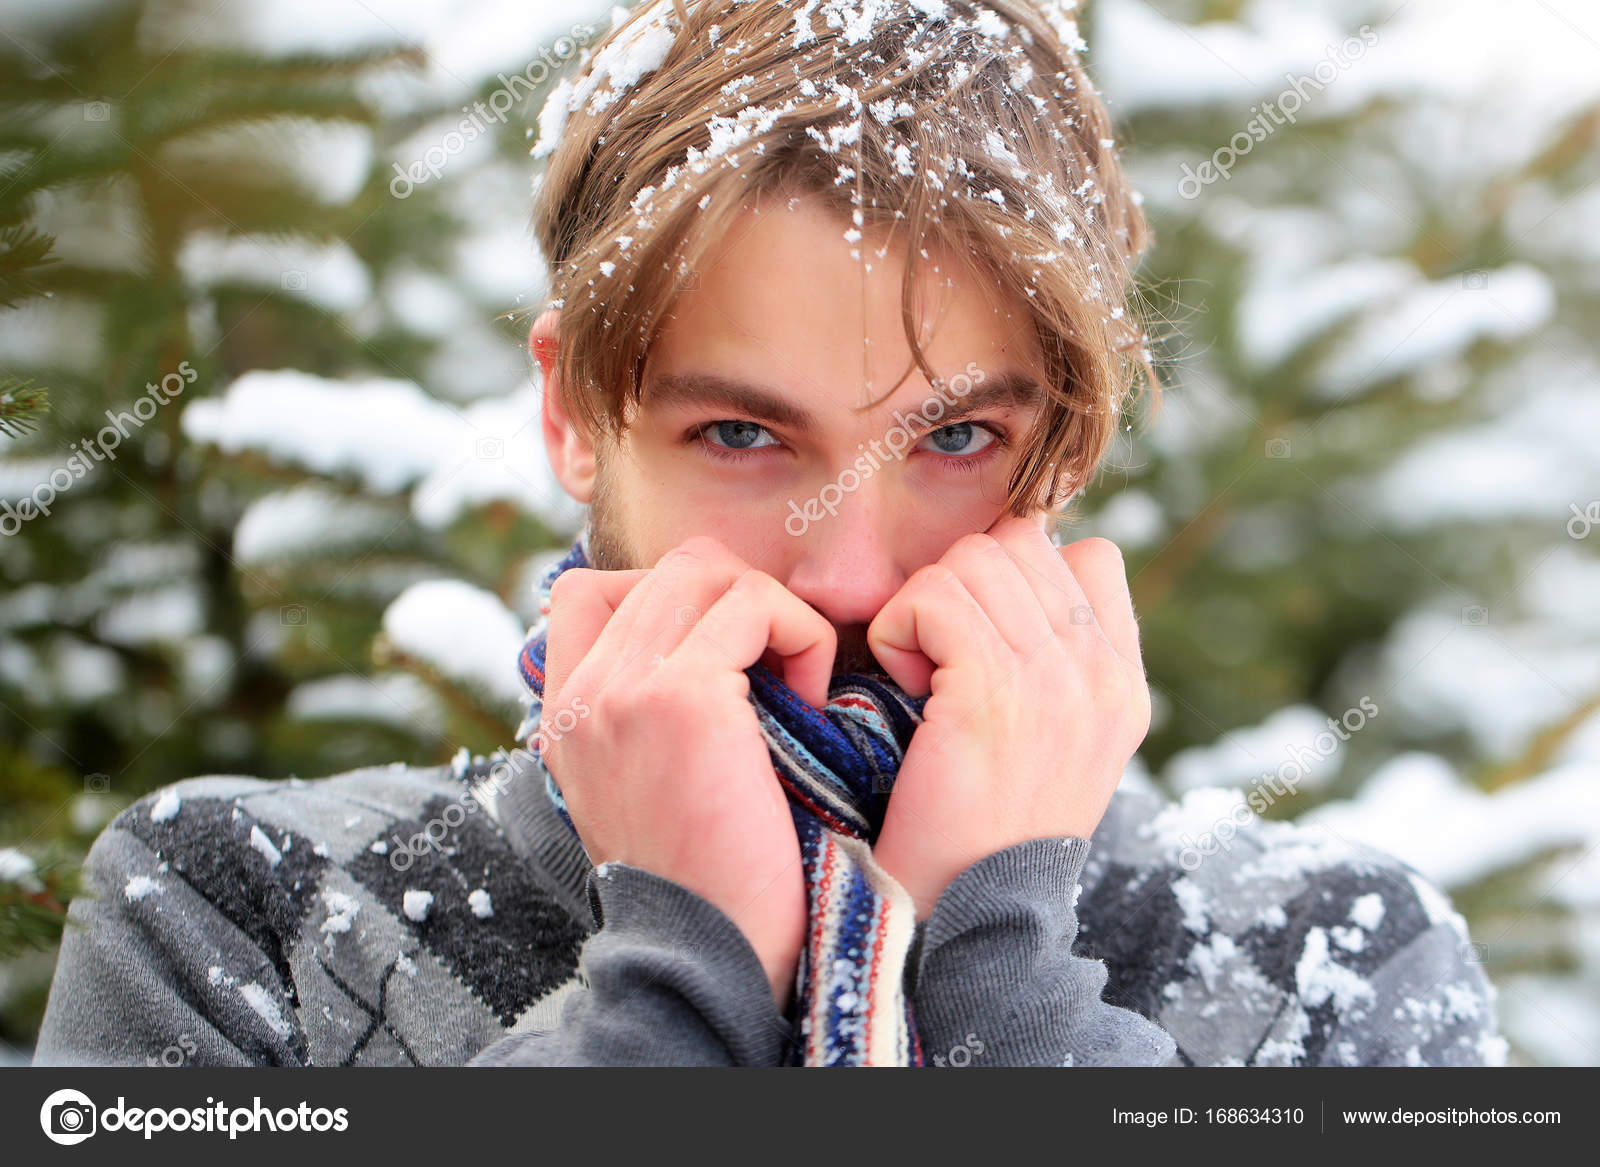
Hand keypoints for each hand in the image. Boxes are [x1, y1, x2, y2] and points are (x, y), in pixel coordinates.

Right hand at [539, 535, 836, 1008]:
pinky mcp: (680, 696)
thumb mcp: (647, 787)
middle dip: (739, 597)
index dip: (669, 594)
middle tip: (777, 664)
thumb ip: (646, 718)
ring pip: (708, 570)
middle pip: (666, 567)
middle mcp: (582, 691)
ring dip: (771, 612)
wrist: (713, 952)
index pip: (587, 591)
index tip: (725, 651)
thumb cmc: (710, 879)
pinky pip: (754, 605)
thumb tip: (710, 655)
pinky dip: (800, 635)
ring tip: (795, 682)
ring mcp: (623, 687)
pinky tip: (810, 699)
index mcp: (566, 714)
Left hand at [865, 514, 1151, 918]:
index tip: (985, 637)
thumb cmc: (984, 829)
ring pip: (972, 558)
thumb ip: (1057, 664)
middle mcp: (1100, 676)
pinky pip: (932, 598)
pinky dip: (897, 630)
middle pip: (1019, 542)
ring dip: (926, 605)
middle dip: (961, 584)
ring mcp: (1053, 683)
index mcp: (1122, 684)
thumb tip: (1011, 578)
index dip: (1021, 574)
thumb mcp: (1057, 745)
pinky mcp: (989, 696)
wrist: (969, 919)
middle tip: (941, 658)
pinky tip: (903, 684)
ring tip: (922, 674)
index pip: (1090, 556)